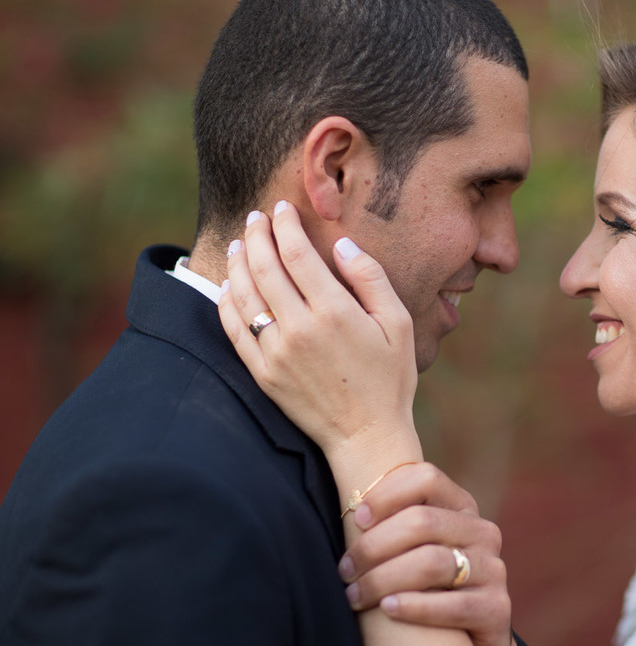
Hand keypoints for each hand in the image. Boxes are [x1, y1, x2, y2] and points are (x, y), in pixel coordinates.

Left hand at [218, 201, 421, 471]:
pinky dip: (227, 302)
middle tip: (256, 218)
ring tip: (239, 243)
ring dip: (238, 262)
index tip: (282, 209)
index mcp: (334, 312)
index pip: (297, 254)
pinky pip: (234, 329)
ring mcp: (275, 352)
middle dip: (257, 235)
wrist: (366, 436)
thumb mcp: (399, 324)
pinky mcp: (262, 373)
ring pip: (244, 294)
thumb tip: (343, 245)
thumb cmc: (390, 379)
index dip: (286, 226)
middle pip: (265, 267)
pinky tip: (229, 286)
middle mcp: (299, 328)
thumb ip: (371, 279)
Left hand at [340, 461, 521, 645]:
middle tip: (345, 570)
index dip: (387, 494)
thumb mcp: (416, 549)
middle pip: (422, 522)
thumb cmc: (427, 588)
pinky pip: (453, 604)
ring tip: (354, 597)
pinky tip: (388, 610)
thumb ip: (394, 525)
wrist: (472, 641)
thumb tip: (344, 510)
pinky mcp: (496, 608)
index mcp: (461, 507)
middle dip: (373, 546)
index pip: (426, 479)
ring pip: (432, 563)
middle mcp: (482, 532)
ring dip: (383, 579)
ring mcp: (493, 570)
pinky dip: (415, 606)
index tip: (357, 518)